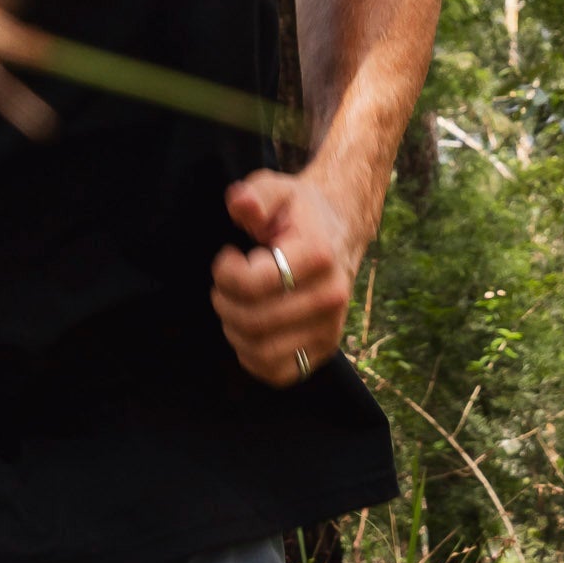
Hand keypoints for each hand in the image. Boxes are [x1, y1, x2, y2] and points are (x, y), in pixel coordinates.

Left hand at [211, 171, 356, 387]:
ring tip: (234, 306)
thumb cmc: (299, 212)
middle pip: (253, 320)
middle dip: (223, 302)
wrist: (340, 231)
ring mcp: (330, 328)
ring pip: (262, 351)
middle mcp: (331, 296)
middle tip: (224, 284)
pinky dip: (252, 358)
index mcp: (318, 255)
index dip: (225, 273)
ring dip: (234, 330)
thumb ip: (255, 195)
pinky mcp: (324, 350)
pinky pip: (278, 373)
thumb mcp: (276, 189)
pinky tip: (248, 331)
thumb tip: (240, 205)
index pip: (254, 284)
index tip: (228, 257)